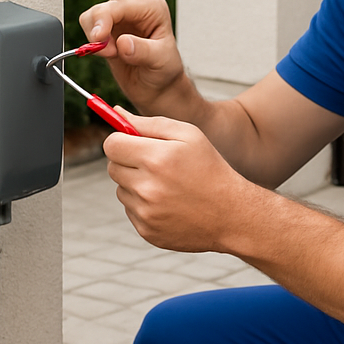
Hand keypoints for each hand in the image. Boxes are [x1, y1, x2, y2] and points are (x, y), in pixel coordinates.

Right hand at [79, 0, 185, 113]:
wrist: (156, 83)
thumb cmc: (164, 68)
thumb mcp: (160, 61)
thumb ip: (143, 51)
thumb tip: (122, 42)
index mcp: (152, 5)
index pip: (121, 3)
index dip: (104, 19)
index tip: (99, 39)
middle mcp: (134, 3)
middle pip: (102, 7)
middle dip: (100, 31)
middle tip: (112, 53)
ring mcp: (119, 13)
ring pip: (91, 16)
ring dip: (96, 39)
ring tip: (115, 54)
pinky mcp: (106, 25)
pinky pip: (88, 27)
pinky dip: (93, 42)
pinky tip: (110, 52)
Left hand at [103, 108, 271, 253]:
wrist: (231, 214)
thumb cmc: (209, 168)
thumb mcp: (189, 135)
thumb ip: (150, 123)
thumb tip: (117, 113)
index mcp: (157, 158)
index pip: (111, 144)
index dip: (120, 140)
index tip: (131, 142)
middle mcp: (147, 187)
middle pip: (112, 167)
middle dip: (128, 161)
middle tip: (154, 162)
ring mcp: (145, 212)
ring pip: (121, 189)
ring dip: (136, 184)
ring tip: (167, 185)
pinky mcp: (146, 230)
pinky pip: (131, 210)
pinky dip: (144, 204)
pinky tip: (169, 203)